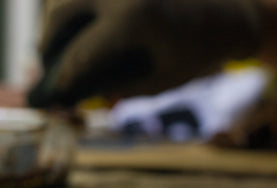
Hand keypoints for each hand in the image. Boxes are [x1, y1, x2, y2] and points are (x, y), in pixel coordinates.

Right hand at [28, 0, 260, 107]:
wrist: (230, 14)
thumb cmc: (199, 53)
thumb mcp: (160, 80)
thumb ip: (120, 86)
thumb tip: (86, 87)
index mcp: (134, 20)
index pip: (81, 51)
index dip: (64, 74)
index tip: (54, 90)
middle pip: (62, 9)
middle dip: (48, 38)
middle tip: (46, 59)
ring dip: (58, 16)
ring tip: (60, 40)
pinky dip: (78, 5)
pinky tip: (81, 23)